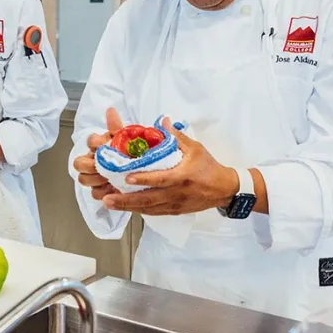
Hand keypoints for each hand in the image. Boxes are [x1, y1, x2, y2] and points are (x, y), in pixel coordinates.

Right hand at [72, 107, 123, 200]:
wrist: (138, 168)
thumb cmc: (128, 152)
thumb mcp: (125, 139)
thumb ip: (116, 126)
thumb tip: (110, 111)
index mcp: (98, 146)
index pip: (89, 141)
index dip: (95, 144)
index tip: (103, 145)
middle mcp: (92, 160)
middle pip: (79, 163)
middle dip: (90, 165)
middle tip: (103, 167)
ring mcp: (94, 176)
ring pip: (83, 179)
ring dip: (96, 180)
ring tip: (109, 179)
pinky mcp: (100, 190)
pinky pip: (95, 193)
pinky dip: (104, 192)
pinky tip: (114, 189)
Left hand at [101, 118, 238, 214]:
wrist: (225, 189)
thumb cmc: (209, 167)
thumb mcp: (195, 148)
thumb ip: (176, 136)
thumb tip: (162, 120)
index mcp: (182, 176)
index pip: (160, 179)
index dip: (143, 180)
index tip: (126, 179)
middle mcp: (177, 193)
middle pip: (149, 199)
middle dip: (126, 200)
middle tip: (107, 199)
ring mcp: (175, 204)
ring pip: (148, 208)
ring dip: (128, 207)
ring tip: (109, 203)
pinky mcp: (174, 211)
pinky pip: (154, 212)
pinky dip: (138, 210)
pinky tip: (125, 208)